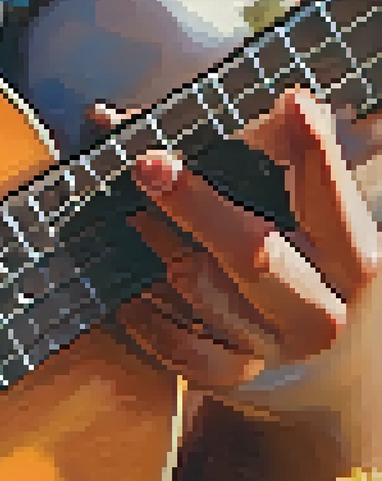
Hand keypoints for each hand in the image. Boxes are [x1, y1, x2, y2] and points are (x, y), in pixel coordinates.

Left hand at [96, 89, 381, 457]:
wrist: (322, 378)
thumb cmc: (305, 270)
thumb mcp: (311, 223)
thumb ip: (263, 159)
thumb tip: (131, 114)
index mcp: (353, 261)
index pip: (334, 203)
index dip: (315, 154)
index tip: (292, 102)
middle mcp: (319, 310)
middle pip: (255, 253)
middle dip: (197, 206)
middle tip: (148, 165)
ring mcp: (273, 349)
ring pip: (203, 291)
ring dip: (158, 246)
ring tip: (129, 212)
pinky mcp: (232, 377)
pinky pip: (176, 347)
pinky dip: (146, 317)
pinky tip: (125, 289)